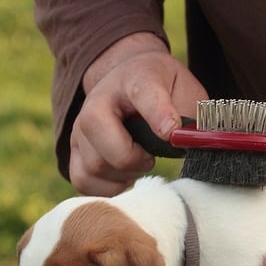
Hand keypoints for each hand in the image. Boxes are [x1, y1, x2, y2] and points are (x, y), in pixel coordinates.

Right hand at [71, 32, 207, 195]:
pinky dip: (107, 187)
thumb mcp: (186, 91)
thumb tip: (188, 146)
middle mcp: (98, 100)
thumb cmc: (162, 91)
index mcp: (136, 78)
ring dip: (123, 175)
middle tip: (151, 156)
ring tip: (138, 163)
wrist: (127, 81)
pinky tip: (124, 176)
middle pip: (105, 140)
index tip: (170, 133)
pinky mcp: (74, 152)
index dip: (159, 115)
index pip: (144, 93)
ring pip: (94, 167)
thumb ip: (192, 116)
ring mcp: (80, 128)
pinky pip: (83, 181)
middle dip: (135, 159)